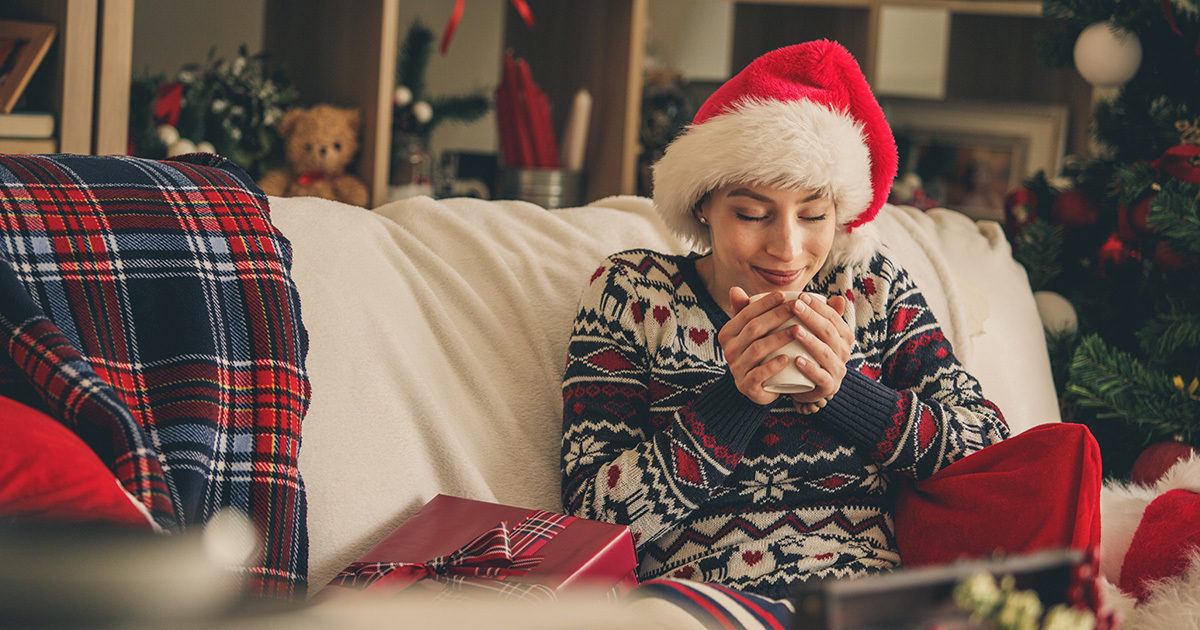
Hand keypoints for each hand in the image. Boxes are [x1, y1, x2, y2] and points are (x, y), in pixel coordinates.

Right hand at [717, 287, 802, 404]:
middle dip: (777, 316)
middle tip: (797, 308)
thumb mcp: (751, 332)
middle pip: (754, 329)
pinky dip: (772, 366)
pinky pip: (759, 374)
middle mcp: (728, 350)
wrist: (757, 387)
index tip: (785, 295)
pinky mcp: (746, 386)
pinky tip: (787, 358)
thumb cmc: (758, 353)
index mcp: (728, 333)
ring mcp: (736, 369)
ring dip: (779, 338)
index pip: (747, 313)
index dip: (765, 303)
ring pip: (757, 349)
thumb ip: (746, 310)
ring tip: (798, 330)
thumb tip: (735, 288)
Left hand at [788, 294, 853, 413]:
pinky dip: (809, 368)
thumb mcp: (813, 333)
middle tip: (794, 306)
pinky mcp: (828, 387)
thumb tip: (829, 297)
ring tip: (794, 330)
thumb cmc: (808, 353)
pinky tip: (797, 360)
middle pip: (829, 332)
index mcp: (843, 336)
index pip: (833, 317)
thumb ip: (816, 315)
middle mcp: (844, 352)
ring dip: (810, 340)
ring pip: (825, 353)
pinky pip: (820, 377)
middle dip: (812, 317)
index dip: (818, 306)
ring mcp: (837, 370)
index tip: (800, 296)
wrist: (805, 386)